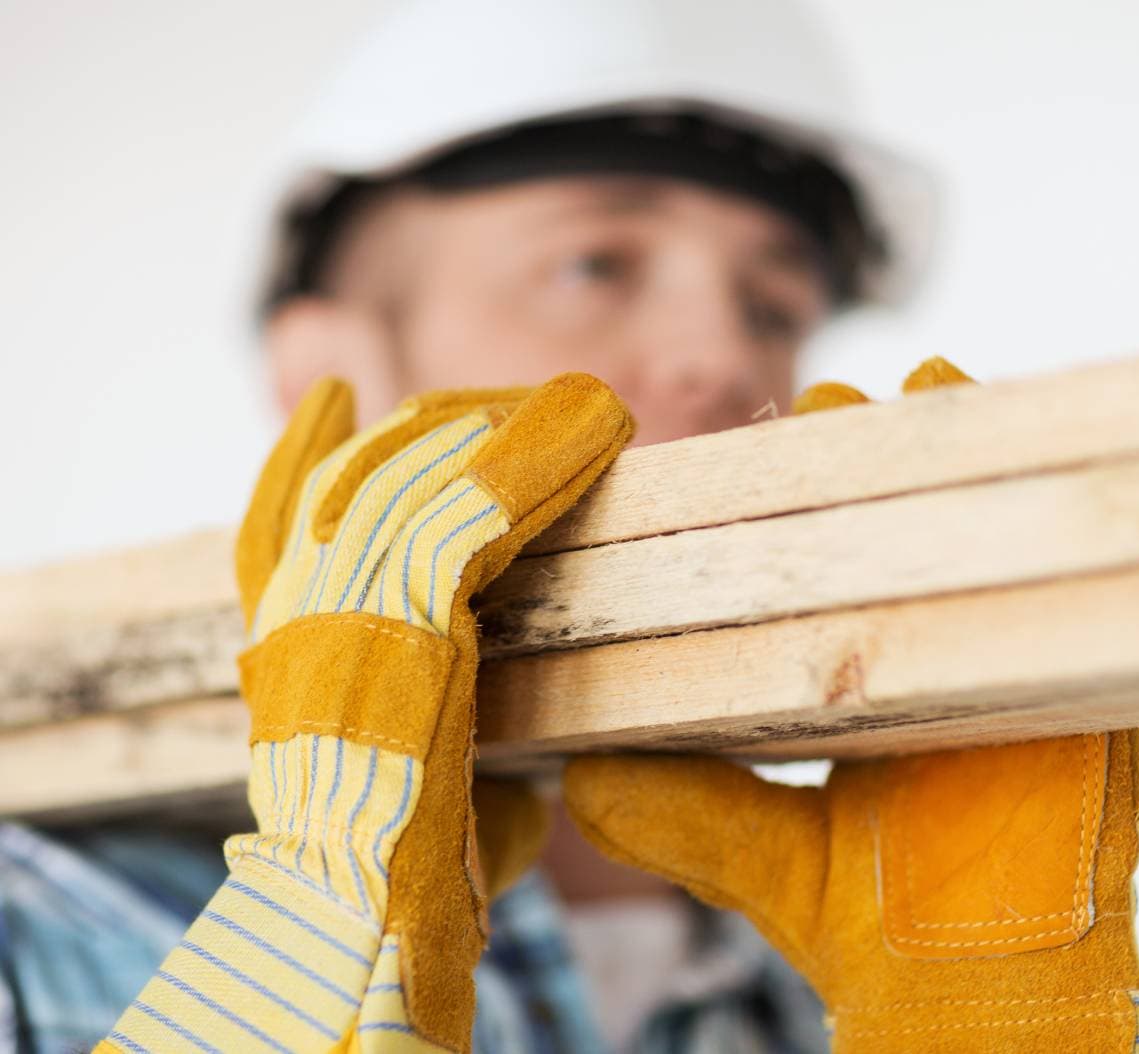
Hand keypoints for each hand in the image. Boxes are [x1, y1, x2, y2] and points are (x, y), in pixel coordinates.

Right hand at [236, 372, 630, 1050]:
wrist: (355, 930)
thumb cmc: (384, 886)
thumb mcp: (406, 784)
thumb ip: (445, 742)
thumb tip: (532, 766)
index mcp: (282, 645)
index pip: (276, 517)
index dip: (301, 449)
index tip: (333, 396)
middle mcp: (295, 608)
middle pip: (362, 471)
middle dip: (440, 424)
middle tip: (508, 400)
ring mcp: (337, 604)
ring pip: (426, 472)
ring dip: (513, 428)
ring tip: (581, 404)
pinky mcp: (401, 614)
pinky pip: (483, 509)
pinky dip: (549, 460)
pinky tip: (603, 426)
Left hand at [565, 358, 1138, 1051]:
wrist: (968, 981)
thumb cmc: (864, 917)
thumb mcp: (749, 855)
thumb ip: (674, 815)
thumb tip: (579, 781)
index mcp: (845, 679)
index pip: (809, 566)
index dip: (781, 504)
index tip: (746, 447)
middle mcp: (914, 649)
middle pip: (887, 525)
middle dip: (856, 456)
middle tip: (813, 405)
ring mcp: (991, 651)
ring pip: (968, 526)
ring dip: (940, 452)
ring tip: (904, 389)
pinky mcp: (1069, 671)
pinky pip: (1059, 569)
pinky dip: (1027, 501)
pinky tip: (992, 427)